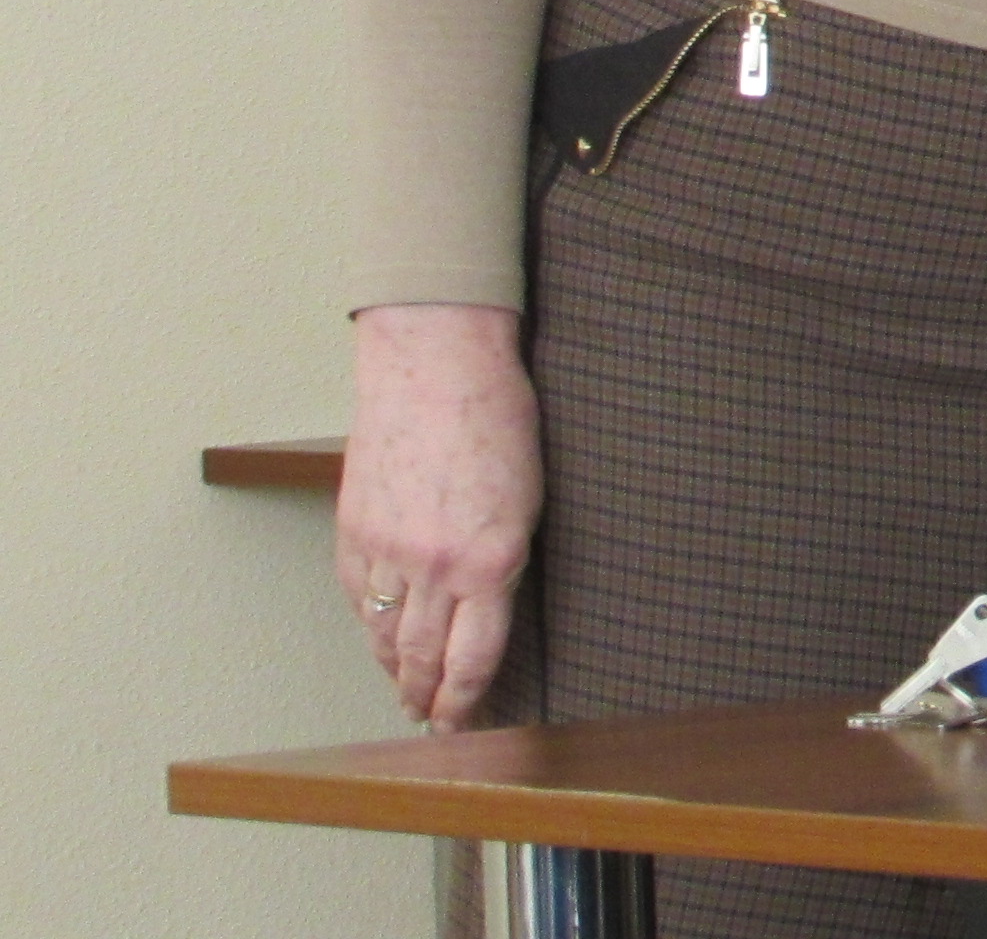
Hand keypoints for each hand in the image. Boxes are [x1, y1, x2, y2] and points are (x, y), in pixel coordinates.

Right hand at [335, 303, 538, 729]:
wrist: (435, 366)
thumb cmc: (498, 419)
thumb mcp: (528, 498)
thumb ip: (503, 559)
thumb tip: (489, 606)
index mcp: (492, 560)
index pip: (474, 658)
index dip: (464, 701)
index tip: (461, 724)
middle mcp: (435, 566)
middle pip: (424, 657)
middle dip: (427, 698)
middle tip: (430, 723)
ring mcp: (387, 550)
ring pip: (384, 633)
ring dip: (393, 669)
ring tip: (403, 691)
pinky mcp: (353, 531)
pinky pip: (359, 595)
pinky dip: (368, 621)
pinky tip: (376, 635)